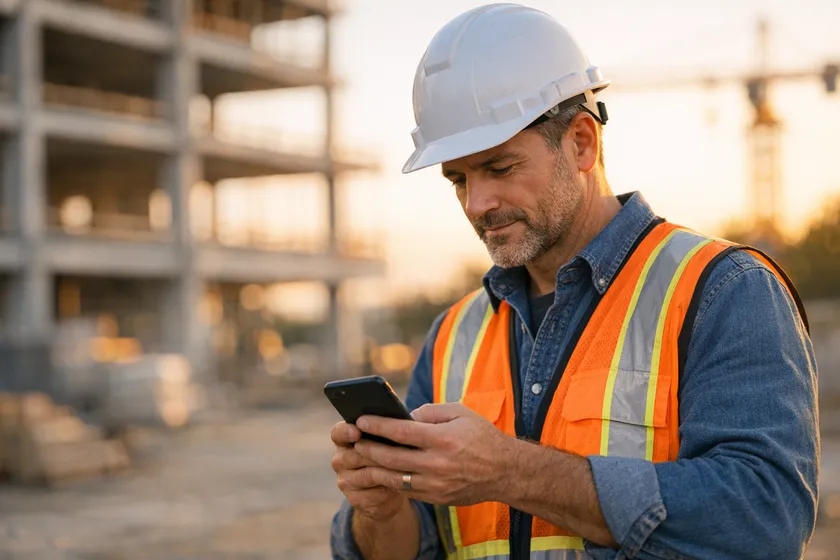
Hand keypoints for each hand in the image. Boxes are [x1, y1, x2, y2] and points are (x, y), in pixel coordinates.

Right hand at [330, 421, 407, 520]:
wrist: (391, 489)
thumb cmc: (391, 456)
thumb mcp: (388, 441)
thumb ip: (387, 430)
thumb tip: (403, 419)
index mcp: (344, 440)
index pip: (338, 433)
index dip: (346, 432)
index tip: (357, 431)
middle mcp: (341, 460)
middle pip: (354, 455)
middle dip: (376, 452)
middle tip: (394, 449)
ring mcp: (345, 481)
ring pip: (366, 474)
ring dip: (385, 470)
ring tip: (404, 466)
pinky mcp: (354, 499)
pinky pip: (372, 493)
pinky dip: (388, 487)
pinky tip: (400, 483)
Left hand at [351, 403, 512, 505]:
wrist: (505, 472)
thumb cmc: (481, 437)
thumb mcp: (460, 413)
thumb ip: (430, 412)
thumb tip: (405, 416)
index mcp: (443, 439)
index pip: (401, 432)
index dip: (378, 426)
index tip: (361, 420)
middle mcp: (438, 464)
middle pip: (392, 458)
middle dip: (369, 448)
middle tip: (355, 440)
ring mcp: (436, 485)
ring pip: (395, 478)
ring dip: (375, 468)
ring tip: (363, 457)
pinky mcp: (437, 498)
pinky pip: (407, 490)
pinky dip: (391, 480)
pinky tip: (382, 471)